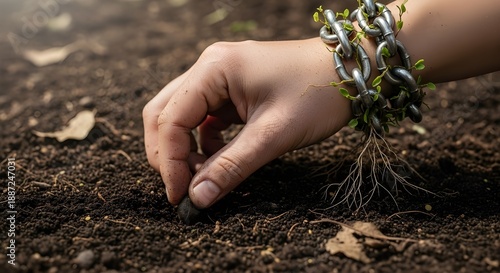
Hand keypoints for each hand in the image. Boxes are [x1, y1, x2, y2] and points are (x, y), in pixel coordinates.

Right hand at [142, 38, 351, 208]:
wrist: (351, 73)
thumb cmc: (318, 94)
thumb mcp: (274, 135)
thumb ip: (232, 166)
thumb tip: (197, 198)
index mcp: (215, 69)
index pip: (170, 118)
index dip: (169, 160)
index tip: (180, 194)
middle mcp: (210, 67)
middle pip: (165, 113)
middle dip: (168, 153)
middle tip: (183, 188)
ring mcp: (220, 77)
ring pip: (181, 116)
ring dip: (184, 149)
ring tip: (203, 177)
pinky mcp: (231, 90)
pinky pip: (204, 118)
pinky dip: (203, 142)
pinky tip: (217, 160)